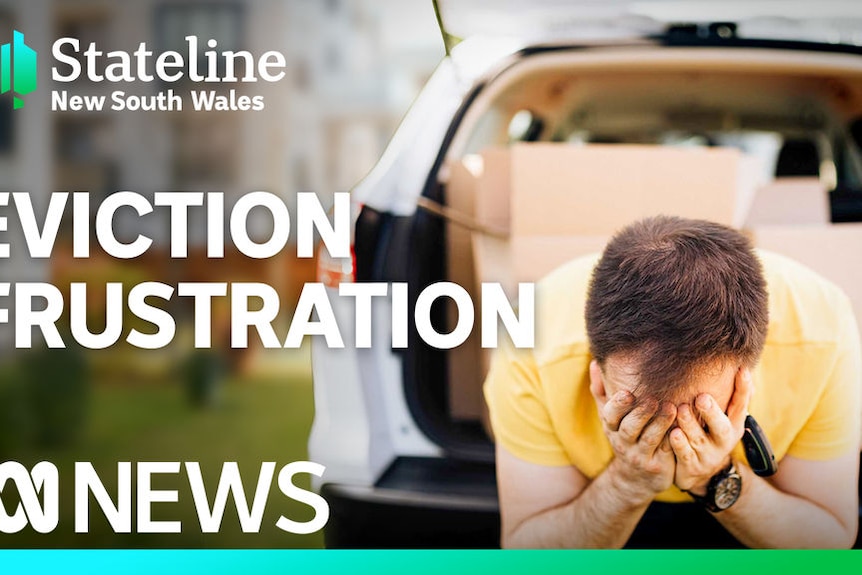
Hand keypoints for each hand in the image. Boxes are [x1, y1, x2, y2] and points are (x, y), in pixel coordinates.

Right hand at [590, 364, 677, 502]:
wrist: (636, 478)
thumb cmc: (625, 437)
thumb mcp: (609, 418)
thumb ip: (601, 390)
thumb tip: (594, 362)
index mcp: (611, 428)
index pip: (609, 416)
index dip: (617, 405)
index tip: (627, 393)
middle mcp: (622, 442)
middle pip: (629, 428)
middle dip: (641, 413)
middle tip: (653, 399)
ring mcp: (639, 456)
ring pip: (649, 439)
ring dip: (660, 423)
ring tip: (671, 408)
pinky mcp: (657, 466)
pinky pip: (666, 451)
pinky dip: (673, 438)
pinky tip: (683, 425)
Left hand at [670, 367, 752, 494]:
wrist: (700, 472)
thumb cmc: (709, 434)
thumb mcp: (724, 418)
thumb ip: (729, 396)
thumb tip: (741, 365)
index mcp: (733, 425)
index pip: (741, 405)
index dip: (743, 388)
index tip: (742, 370)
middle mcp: (724, 440)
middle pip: (721, 427)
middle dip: (712, 412)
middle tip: (702, 397)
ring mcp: (709, 455)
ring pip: (699, 439)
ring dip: (690, 424)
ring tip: (681, 409)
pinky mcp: (693, 466)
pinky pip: (685, 455)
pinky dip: (679, 445)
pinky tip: (673, 433)